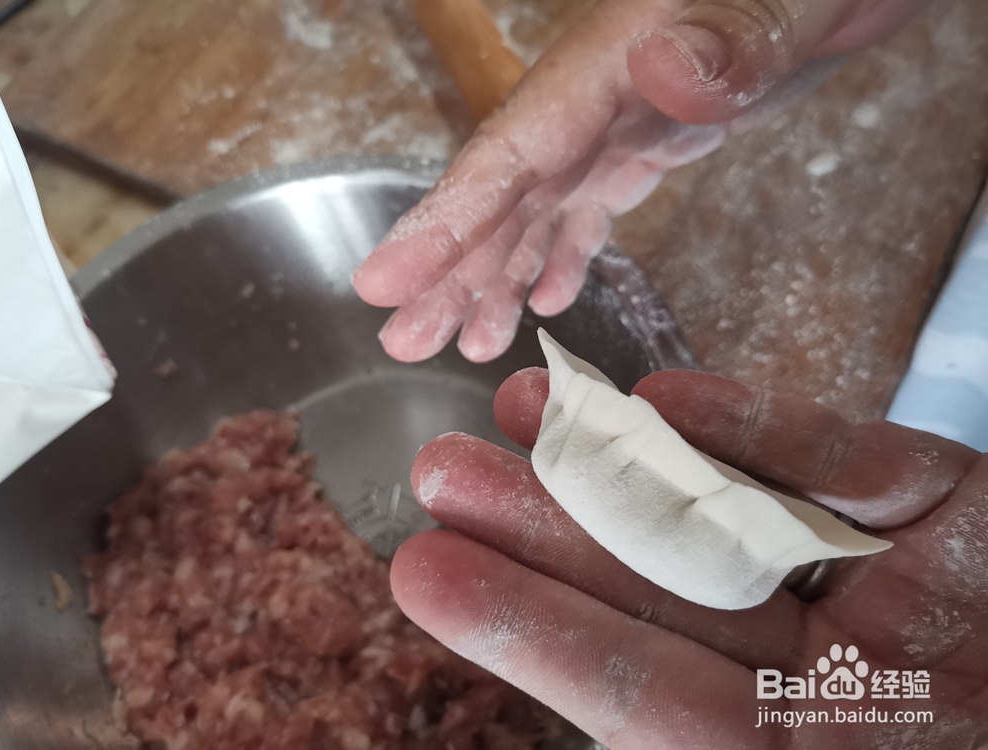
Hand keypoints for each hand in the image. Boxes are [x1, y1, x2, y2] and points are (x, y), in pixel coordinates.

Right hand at [353, 0, 929, 362]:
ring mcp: (617, 122)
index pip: (504, 156)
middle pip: (503, 194)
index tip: (380, 286)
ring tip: (468, 342)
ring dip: (497, 276)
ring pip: (537, 209)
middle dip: (450, 270)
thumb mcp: (780, 3)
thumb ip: (723, 37)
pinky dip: (563, 254)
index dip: (441, 224)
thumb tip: (663, 72)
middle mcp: (590, 101)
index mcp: (601, 69)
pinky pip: (590, 206)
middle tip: (406, 342)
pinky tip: (547, 300)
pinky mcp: (650, 141)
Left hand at [391, 367, 987, 747]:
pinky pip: (857, 465)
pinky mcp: (974, 518)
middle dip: (554, 529)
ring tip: (520, 408)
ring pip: (746, 512)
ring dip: (633, 460)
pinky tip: (669, 394)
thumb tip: (639, 738)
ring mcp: (913, 595)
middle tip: (438, 467)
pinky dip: (767, 426)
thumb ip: (709, 738)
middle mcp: (850, 682)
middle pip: (673, 590)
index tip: (425, 569)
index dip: (530, 631)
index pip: (647, 700)